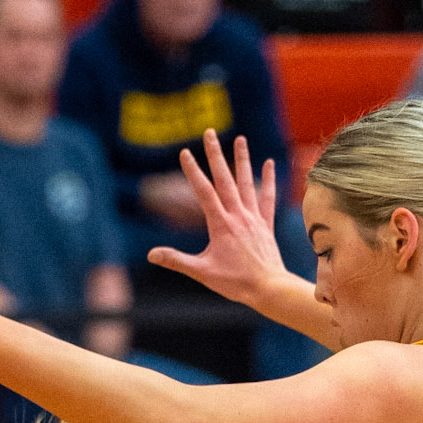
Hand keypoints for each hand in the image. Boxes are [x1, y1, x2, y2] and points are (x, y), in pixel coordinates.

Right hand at [147, 132, 289, 305]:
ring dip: (242, 160)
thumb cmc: (235, 283)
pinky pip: (268, 198)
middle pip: (225, 179)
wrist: (268, 289)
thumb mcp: (202, 272)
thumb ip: (176, 261)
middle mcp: (238, 216)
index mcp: (221, 225)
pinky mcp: (266, 225)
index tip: (185, 152)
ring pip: (247, 183)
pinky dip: (269, 180)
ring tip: (240, 139)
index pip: (204, 192)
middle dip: (215, 155)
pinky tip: (270, 163)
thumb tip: (152, 254)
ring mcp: (253, 218)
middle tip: (209, 132)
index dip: (193, 171)